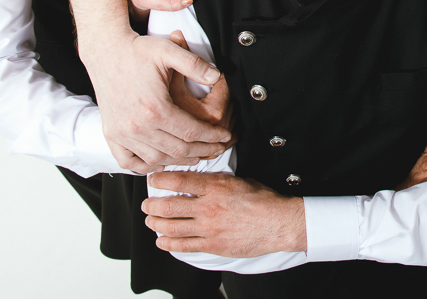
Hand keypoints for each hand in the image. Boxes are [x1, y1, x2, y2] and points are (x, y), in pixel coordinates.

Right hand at [83, 29, 229, 172]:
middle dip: (202, 150)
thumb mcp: (168, 51)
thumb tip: (217, 77)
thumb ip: (194, 64)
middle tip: (216, 148)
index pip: (191, 132)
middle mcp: (137, 126)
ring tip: (194, 155)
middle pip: (177, 150)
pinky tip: (160, 161)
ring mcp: (122, 133)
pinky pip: (129, 162)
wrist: (106, 52)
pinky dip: (146, 166)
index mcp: (155, 108)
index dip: (212, 136)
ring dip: (178, 161)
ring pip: (157, 160)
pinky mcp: (111, 135)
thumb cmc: (137, 51)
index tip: (224, 136)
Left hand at [145, 172, 305, 256]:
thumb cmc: (263, 200)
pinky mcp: (212, 245)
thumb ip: (216, 181)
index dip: (160, 180)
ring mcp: (209, 228)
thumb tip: (199, 180)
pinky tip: (161, 240)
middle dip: (152, 205)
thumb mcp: (238, 180)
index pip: (179, 180)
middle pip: (168, 206)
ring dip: (156, 224)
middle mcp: (208, 206)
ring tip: (151, 221)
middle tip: (147, 204)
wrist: (279, 223)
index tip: (153, 179)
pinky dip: (167, 243)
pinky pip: (183, 246)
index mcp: (215, 186)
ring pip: (171, 227)